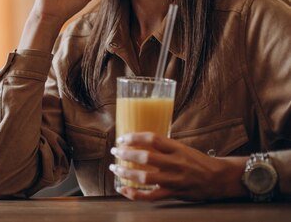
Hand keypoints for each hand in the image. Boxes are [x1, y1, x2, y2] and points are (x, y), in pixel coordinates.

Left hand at [109, 132, 247, 201]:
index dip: (134, 137)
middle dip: (125, 154)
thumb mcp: (183, 148)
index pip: (153, 139)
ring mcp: (174, 180)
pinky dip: (134, 194)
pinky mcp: (173, 193)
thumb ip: (164, 146)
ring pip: (144, 177)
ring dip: (126, 172)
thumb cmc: (198, 161)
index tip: (122, 138)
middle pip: (145, 157)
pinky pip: (150, 196)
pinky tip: (123, 189)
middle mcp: (175, 163)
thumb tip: (139, 140)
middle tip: (114, 151)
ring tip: (115, 168)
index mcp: (177, 148)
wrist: (220, 178)